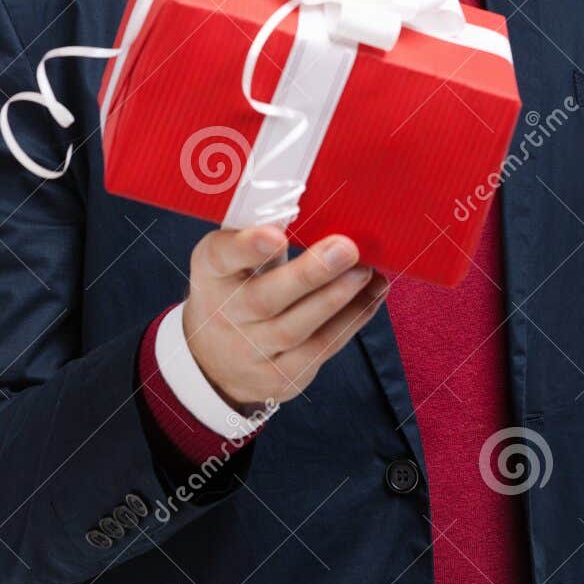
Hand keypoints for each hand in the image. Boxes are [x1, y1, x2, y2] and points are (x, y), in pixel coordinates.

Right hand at [182, 225, 388, 414]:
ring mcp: (250, 351)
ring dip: (337, 299)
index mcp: (212, 271)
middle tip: (347, 248)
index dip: (248, 246)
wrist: (215, 358)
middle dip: (309, 274)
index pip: (222, 256)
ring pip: (296, 329)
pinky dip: (351, 321)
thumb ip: (265, 234)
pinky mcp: (279, 376)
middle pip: (264, 299)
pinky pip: (319, 350)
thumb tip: (327, 207)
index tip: (277, 235)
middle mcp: (225, 314)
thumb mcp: (234, 257)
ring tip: (366, 272)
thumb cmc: (237, 286)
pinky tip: (372, 295)